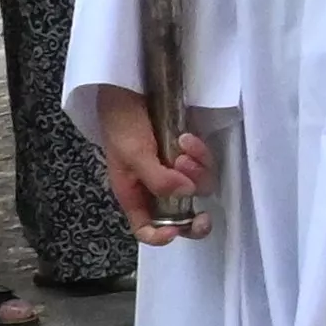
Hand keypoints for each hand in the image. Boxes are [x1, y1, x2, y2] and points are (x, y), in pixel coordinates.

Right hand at [92, 83, 217, 243]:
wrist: (129, 88)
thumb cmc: (121, 123)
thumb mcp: (133, 153)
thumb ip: (157, 178)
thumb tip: (187, 194)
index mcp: (135, 195)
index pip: (146, 230)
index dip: (161, 237)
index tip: (176, 230)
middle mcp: (156, 188)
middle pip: (182, 215)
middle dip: (193, 211)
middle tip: (203, 213)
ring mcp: (174, 171)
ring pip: (198, 186)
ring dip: (196, 169)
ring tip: (184, 146)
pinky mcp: (187, 154)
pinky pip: (203, 163)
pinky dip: (199, 153)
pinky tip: (187, 137)